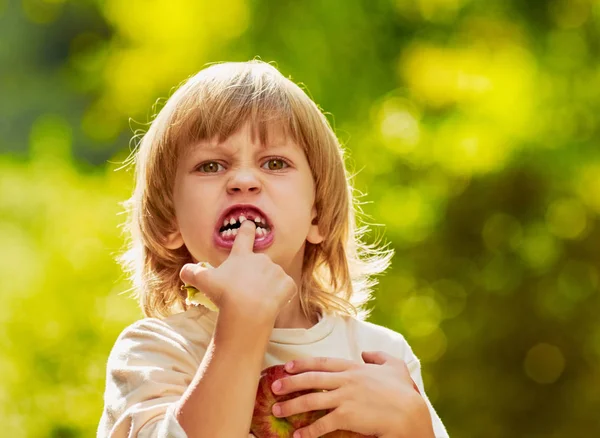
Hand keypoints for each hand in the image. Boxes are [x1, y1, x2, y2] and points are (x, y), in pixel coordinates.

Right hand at [179, 220, 296, 321]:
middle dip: (255, 274)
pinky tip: (272, 303)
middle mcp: (262, 259)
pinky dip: (281, 295)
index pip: (245, 235)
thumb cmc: (224, 293)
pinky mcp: (287, 284)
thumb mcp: (203, 281)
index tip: (249, 223)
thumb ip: (192, 273)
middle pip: (259, 263)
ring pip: (273, 277)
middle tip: (245, 290)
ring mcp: (277, 271)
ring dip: (268, 285)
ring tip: (257, 299)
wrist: (247, 310)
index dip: (247, 228)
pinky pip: (286, 289)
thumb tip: (184, 271)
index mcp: (242, 255)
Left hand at [269, 351, 434, 437]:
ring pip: (311, 400)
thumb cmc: (404, 391)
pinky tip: (298, 435)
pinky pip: (322, 424)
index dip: (302, 364)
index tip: (287, 366)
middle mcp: (346, 380)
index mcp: (354, 368)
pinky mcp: (346, 417)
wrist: (409, 413)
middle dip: (290, 383)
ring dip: (291, 406)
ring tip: (277, 411)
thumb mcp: (394, 365)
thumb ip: (379, 356)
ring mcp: (345, 398)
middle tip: (274, 387)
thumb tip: (366, 353)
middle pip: (310, 379)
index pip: (322, 363)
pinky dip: (308, 430)